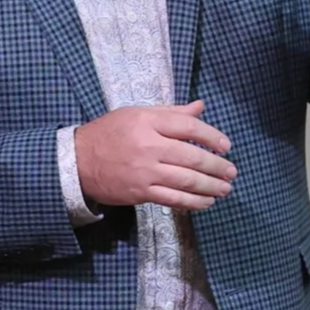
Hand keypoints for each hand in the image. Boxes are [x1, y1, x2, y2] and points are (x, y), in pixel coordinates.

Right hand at [74, 100, 235, 211]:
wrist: (78, 161)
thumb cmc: (109, 133)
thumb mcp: (137, 114)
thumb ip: (171, 112)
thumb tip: (200, 107)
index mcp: (148, 122)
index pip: (189, 127)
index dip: (212, 136)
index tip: (226, 146)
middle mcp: (148, 146)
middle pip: (192, 157)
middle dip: (216, 166)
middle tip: (231, 172)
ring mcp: (145, 172)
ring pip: (186, 181)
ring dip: (210, 186)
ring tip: (225, 189)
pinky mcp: (140, 193)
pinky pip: (173, 199)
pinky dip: (193, 202)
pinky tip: (206, 202)